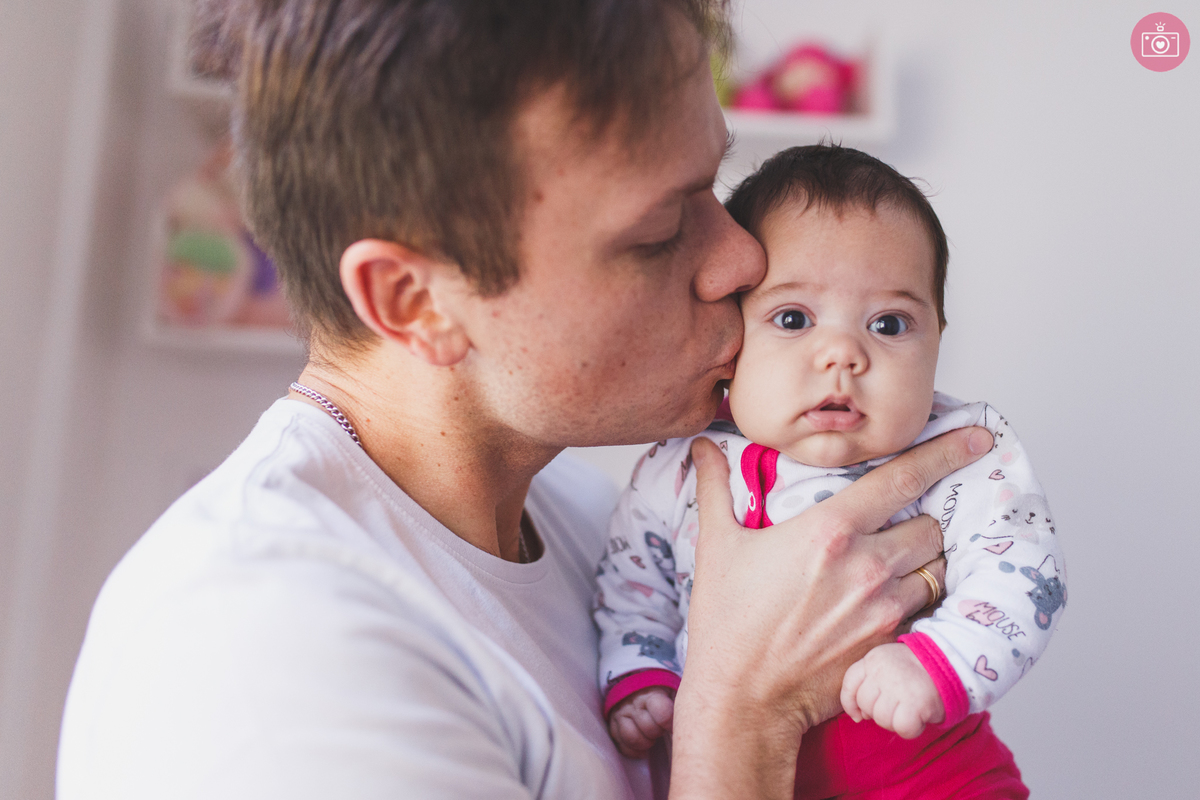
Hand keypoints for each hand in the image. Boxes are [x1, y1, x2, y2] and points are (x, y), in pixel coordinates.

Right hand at [608, 686, 675, 758]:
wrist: (635, 685)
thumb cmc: (659, 692)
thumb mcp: (669, 690)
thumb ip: (678, 704)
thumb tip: (693, 721)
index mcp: (652, 694)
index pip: (663, 714)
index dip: (670, 724)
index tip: (673, 727)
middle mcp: (634, 704)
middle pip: (649, 728)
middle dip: (658, 733)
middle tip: (661, 731)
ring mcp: (621, 714)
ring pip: (633, 738)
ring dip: (645, 743)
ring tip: (652, 739)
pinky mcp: (613, 725)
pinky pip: (622, 745)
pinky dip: (633, 751)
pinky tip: (642, 749)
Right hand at [668, 426, 991, 799]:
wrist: (741, 699)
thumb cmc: (726, 622)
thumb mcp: (716, 545)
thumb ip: (715, 487)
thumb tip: (700, 447)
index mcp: (830, 530)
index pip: (904, 478)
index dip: (946, 452)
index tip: (976, 437)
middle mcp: (867, 566)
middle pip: (931, 524)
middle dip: (923, 517)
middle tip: (903, 520)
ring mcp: (884, 609)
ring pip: (935, 568)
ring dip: (924, 560)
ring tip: (899, 561)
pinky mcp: (891, 645)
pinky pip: (926, 610)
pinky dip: (918, 599)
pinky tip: (891, 600)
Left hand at [841, 642, 943, 738]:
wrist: (950, 662)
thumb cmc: (916, 669)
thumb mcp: (887, 664)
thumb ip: (870, 682)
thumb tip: (858, 716)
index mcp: (873, 659)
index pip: (849, 683)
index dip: (850, 703)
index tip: (858, 714)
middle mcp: (882, 671)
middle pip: (865, 704)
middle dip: (878, 713)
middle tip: (897, 707)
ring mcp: (898, 686)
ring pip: (881, 719)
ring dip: (895, 722)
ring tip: (909, 710)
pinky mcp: (916, 702)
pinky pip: (902, 728)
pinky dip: (911, 729)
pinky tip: (919, 719)